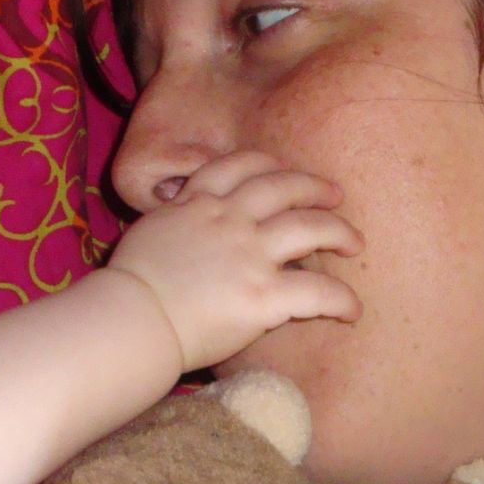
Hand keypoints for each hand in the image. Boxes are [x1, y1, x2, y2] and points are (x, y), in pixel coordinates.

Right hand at [106, 150, 361, 371]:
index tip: (281, 171)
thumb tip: (182, 225)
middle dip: (314, 188)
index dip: (266, 164)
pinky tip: (352, 309)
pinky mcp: (264, 295)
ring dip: (339, 231)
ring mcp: (250, 255)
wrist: (131, 319)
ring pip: (311, 227)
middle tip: (334, 196)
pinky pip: (318, 292)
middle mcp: (229, 219)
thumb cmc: (130, 286)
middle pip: (284, 187)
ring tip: (353, 242)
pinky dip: (342, 300)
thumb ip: (175, 220)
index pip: (239, 165)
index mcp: (197, 203)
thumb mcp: (149, 232)